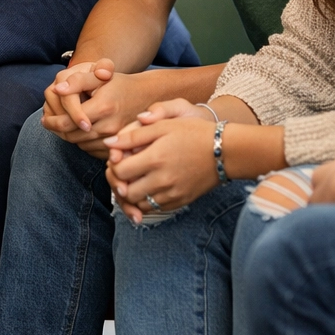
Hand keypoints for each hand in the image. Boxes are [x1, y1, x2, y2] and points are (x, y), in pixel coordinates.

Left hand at [42, 69, 193, 156]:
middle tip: (49, 123)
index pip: (68, 122)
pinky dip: (82, 143)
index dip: (52, 122)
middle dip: (57, 130)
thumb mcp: (99, 76)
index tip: (45, 119)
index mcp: (103, 107)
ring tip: (61, 127)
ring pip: (81, 145)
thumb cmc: (120, 84)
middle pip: (72, 136)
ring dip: (68, 137)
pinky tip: (78, 133)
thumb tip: (57, 89)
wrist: (148, 96)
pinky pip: (92, 151)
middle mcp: (109, 127)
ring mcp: (115, 140)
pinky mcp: (119, 148)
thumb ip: (77, 81)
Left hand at [103, 104, 223, 220]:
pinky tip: (149, 187)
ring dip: (132, 193)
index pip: (119, 171)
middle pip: (125, 192)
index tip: (120, 158)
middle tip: (124, 171)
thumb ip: (133, 135)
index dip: (114, 165)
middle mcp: (161, 180)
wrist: (225, 151)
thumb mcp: (163, 125)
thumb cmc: (194, 132)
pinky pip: (154, 209)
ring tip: (135, 179)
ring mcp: (172, 194)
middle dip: (120, 182)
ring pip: (138, 203)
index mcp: (155, 158)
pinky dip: (146, 201)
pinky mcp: (180, 201)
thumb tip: (109, 144)